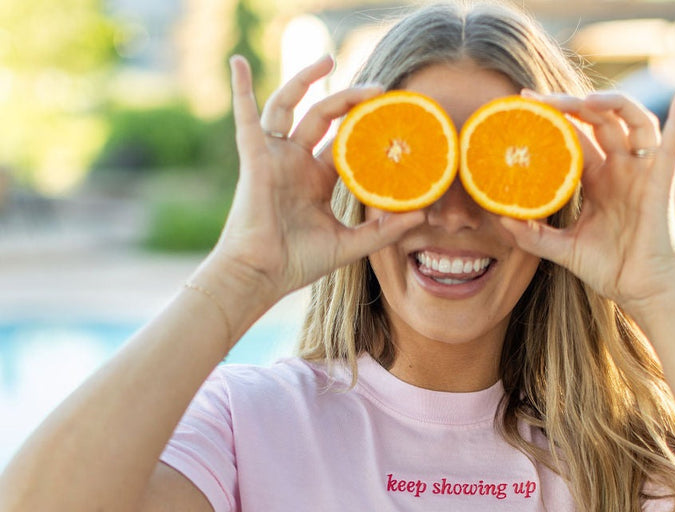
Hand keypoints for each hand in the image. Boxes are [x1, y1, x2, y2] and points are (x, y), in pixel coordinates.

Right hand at [211, 55, 424, 304]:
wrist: (263, 275)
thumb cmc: (299, 263)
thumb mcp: (350, 244)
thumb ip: (384, 230)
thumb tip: (423, 214)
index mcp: (316, 180)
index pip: (345, 143)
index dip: (367, 129)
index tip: (393, 117)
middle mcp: (296, 163)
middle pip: (325, 118)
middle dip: (351, 99)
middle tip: (380, 90)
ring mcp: (275, 157)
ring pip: (291, 106)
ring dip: (306, 79)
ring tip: (329, 59)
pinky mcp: (255, 158)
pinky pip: (246, 116)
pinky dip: (240, 89)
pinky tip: (238, 62)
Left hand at [501, 87, 674, 317]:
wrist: (638, 291)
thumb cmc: (607, 269)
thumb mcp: (562, 249)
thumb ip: (533, 235)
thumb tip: (500, 219)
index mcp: (597, 180)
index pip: (573, 138)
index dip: (552, 121)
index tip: (523, 107)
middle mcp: (619, 168)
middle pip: (597, 121)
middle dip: (569, 106)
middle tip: (539, 100)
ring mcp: (641, 172)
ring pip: (630, 121)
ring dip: (610, 104)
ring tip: (584, 99)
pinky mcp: (662, 182)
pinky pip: (674, 144)